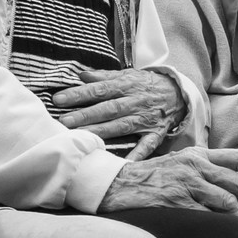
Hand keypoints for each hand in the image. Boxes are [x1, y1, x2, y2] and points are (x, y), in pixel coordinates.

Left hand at [52, 67, 185, 157]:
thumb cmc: (146, 85)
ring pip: (121, 126)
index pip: (99, 89)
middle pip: (108, 108)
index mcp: (126, 85)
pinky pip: (146, 145)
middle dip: (85, 115)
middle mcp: (135, 102)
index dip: (79, 94)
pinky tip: (123, 163)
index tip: (58, 100)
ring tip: (80, 138)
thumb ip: (104, 76)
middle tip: (63, 122)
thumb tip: (81, 74)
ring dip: (101, 132)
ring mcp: (145, 119)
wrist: (179, 93)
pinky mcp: (155, 134)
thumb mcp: (127, 75)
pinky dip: (136, 155)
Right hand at [98, 148, 237, 226]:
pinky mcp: (173, 201)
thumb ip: (202, 172)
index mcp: (198, 155)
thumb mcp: (177, 166)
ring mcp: (184, 182)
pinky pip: (206, 216)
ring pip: (228, 202)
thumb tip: (230, 191)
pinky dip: (222, 227)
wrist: (111, 184)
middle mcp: (194, 166)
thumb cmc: (147, 180)